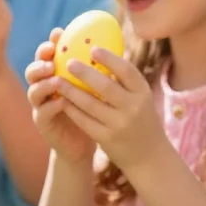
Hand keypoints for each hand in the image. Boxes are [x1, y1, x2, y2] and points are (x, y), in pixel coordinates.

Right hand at [25, 29, 95, 163]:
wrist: (86, 142)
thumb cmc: (94, 112)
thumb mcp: (97, 89)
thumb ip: (97, 70)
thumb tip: (114, 42)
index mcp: (55, 75)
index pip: (46, 55)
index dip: (49, 44)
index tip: (58, 34)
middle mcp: (44, 88)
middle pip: (33, 70)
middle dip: (40, 62)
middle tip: (51, 58)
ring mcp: (41, 105)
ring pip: (33, 90)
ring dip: (43, 83)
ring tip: (55, 79)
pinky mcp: (43, 123)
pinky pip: (42, 112)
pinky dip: (50, 106)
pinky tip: (61, 102)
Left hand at [55, 47, 166, 175]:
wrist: (149, 156)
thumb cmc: (140, 120)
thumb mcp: (141, 99)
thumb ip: (124, 81)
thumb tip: (100, 53)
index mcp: (143, 93)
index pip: (127, 71)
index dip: (110, 59)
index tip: (93, 48)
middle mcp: (133, 108)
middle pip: (105, 86)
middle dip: (85, 73)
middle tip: (68, 62)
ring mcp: (119, 124)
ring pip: (90, 103)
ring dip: (71, 90)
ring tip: (57, 79)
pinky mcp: (106, 138)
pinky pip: (84, 120)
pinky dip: (71, 108)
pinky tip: (60, 99)